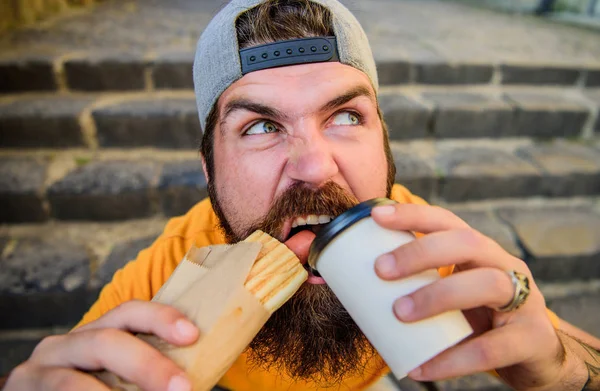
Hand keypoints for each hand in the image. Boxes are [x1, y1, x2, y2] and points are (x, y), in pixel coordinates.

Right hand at [3, 300, 198, 390]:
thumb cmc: (96, 386)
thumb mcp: (119, 373)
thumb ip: (147, 369)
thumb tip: (192, 380)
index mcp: (98, 331)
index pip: (130, 312)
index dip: (161, 318)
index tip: (192, 334)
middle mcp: (67, 343)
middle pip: (108, 341)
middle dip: (148, 365)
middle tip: (182, 387)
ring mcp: (40, 368)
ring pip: (74, 379)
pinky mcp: (25, 390)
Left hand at [371, 204, 581, 390]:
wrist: (535, 356)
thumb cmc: (480, 318)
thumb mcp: (454, 293)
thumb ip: (421, 286)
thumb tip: (357, 290)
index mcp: (480, 251)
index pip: (448, 221)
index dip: (414, 215)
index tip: (376, 216)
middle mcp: (504, 266)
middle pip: (468, 243)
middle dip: (421, 251)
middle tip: (381, 269)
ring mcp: (524, 300)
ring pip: (486, 285)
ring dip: (437, 296)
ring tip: (399, 313)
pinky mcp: (531, 339)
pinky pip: (490, 349)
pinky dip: (452, 360)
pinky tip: (420, 368)